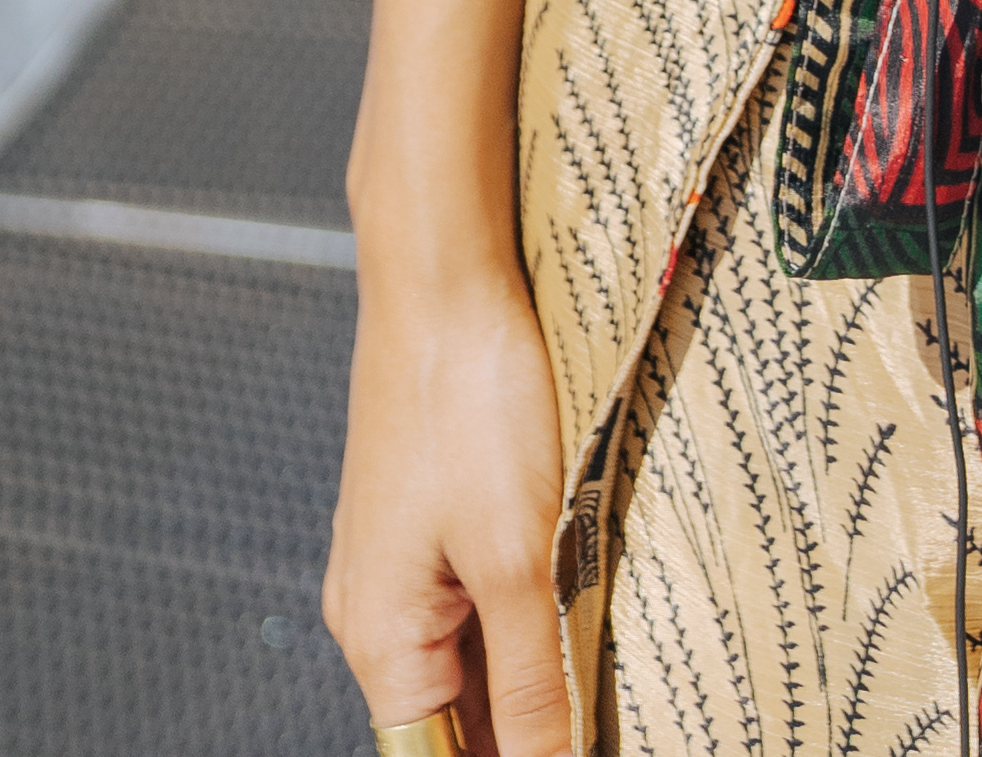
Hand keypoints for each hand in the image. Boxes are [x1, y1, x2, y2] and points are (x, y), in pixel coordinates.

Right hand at [324, 258, 573, 755]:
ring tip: (603, 680)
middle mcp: (374, 616)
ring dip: (532, 683)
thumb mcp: (517, 559)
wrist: (441, 273)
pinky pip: (473, 609)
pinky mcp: (427, 524)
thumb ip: (533, 686)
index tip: (581, 746)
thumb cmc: (469, 398)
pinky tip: (579, 615)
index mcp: (380, 641)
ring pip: (469, 668)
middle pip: (452, 726)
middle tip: (607, 716)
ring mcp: (398, 567)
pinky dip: (524, 626)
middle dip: (529, 732)